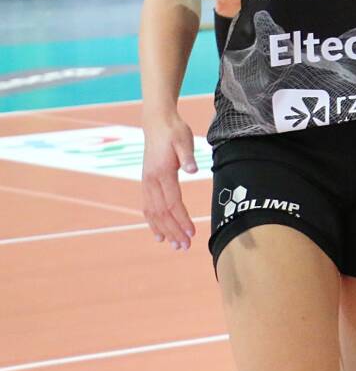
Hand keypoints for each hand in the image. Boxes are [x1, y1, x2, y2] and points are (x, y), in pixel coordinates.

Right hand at [140, 111, 197, 249]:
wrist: (157, 123)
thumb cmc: (174, 131)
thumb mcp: (184, 139)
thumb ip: (188, 155)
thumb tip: (193, 169)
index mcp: (162, 173)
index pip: (172, 202)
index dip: (182, 219)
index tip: (192, 232)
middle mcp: (151, 182)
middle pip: (162, 213)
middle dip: (174, 231)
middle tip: (185, 247)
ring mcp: (146, 183)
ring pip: (153, 214)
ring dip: (164, 231)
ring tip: (175, 246)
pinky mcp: (147, 183)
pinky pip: (147, 208)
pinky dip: (153, 223)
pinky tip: (160, 235)